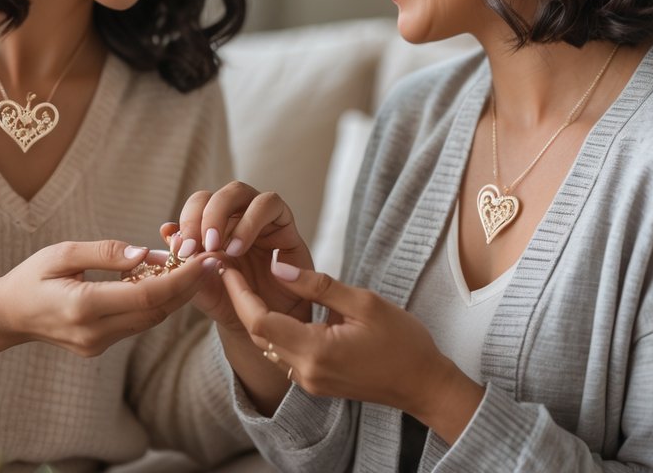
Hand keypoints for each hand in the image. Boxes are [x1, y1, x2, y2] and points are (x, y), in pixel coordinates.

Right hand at [0, 239, 217, 356]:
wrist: (8, 316)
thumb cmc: (31, 277)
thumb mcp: (62, 253)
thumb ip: (105, 252)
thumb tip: (146, 253)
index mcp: (83, 306)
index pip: (146, 295)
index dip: (182, 278)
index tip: (206, 259)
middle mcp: (95, 332)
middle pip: (156, 311)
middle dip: (189, 286)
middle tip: (215, 259)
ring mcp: (98, 344)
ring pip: (151, 319)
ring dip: (176, 294)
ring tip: (196, 265)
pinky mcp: (101, 347)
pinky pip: (138, 323)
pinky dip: (155, 302)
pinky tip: (166, 279)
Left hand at [164, 181, 313, 333]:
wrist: (263, 320)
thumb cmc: (231, 300)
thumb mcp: (199, 285)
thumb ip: (181, 261)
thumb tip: (166, 230)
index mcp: (212, 223)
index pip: (196, 204)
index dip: (187, 220)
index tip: (183, 250)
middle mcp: (234, 214)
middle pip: (214, 193)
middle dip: (202, 216)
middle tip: (200, 246)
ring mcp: (258, 214)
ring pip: (238, 190)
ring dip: (222, 215)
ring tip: (218, 248)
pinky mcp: (283, 221)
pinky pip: (269, 203)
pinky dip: (250, 222)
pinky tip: (239, 248)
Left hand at [219, 262, 484, 439]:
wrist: (424, 385)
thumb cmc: (403, 341)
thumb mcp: (364, 302)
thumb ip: (318, 285)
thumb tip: (278, 269)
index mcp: (316, 350)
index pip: (261, 321)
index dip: (240, 292)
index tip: (228, 266)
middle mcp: (305, 371)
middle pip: (258, 334)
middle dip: (241, 300)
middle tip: (230, 267)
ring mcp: (308, 381)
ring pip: (267, 345)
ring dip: (254, 315)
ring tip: (244, 281)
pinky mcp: (314, 382)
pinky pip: (282, 354)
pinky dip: (272, 329)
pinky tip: (271, 305)